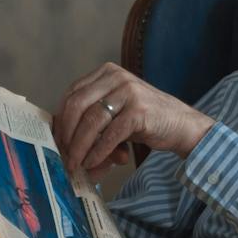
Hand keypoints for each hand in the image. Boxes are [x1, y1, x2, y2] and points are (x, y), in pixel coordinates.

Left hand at [52, 63, 214, 173]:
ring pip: (91, 121)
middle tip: (63, 156)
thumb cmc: (144, 120)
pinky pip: (110, 134)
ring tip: (76, 164)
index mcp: (106, 73)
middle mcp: (116, 77)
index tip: (56, 141)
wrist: (181, 125)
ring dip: (80, 147)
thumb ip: (91, 120)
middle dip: (67, 134)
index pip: (72, 94)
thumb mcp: (115, 113)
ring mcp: (129, 92)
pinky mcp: (139, 111)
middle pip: (77, 105)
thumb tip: (63, 144)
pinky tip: (93, 163)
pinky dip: (98, 152)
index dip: (61, 120)